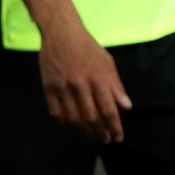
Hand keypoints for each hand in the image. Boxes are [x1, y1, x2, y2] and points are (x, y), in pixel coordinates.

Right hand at [41, 23, 130, 142]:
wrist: (61, 34)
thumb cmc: (88, 48)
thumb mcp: (108, 63)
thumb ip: (116, 86)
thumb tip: (126, 107)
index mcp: (98, 78)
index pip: (108, 110)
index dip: (114, 127)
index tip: (118, 137)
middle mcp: (80, 85)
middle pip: (91, 118)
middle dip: (100, 133)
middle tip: (105, 140)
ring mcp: (62, 88)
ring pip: (73, 119)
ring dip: (84, 133)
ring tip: (92, 138)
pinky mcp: (48, 88)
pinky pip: (56, 113)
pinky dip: (66, 124)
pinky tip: (74, 128)